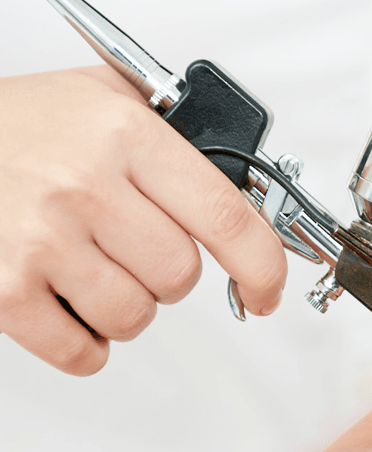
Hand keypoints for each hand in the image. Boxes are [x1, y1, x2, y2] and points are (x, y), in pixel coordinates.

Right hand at [0, 66, 286, 374]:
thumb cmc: (20, 125)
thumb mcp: (105, 99)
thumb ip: (179, 140)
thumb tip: (246, 195)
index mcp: (125, 137)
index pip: (226, 219)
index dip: (263, 266)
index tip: (266, 290)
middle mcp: (85, 188)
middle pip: (179, 277)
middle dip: (167, 274)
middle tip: (133, 246)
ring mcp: (42, 243)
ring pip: (135, 317)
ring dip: (126, 305)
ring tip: (93, 266)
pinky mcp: (6, 293)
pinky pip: (82, 351)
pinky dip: (87, 339)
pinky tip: (72, 301)